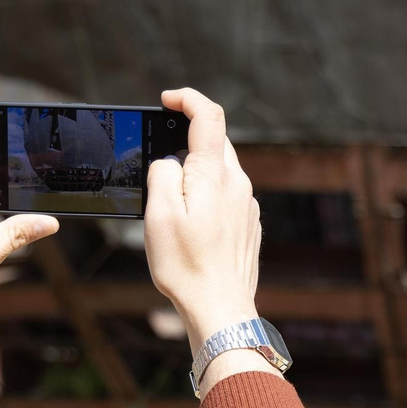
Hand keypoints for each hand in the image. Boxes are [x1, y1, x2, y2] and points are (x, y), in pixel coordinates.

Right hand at [145, 88, 274, 392]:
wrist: (222, 309)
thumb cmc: (186, 266)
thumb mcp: (158, 215)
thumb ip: (162, 175)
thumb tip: (168, 161)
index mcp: (215, 175)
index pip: (209, 116)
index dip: (188, 99)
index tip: (167, 99)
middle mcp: (238, 184)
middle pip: (215, 143)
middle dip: (186, 140)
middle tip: (157, 159)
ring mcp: (247, 205)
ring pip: (220, 171)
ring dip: (195, 173)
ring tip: (170, 204)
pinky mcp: (249, 224)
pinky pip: (226, 196)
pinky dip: (206, 196)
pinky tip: (190, 224)